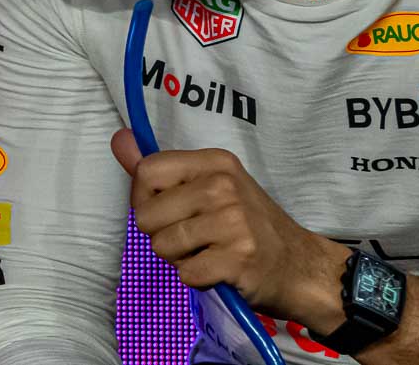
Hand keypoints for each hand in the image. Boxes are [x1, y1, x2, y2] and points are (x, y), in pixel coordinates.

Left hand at [110, 129, 350, 332]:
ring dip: (179, 259)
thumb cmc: (246, 225)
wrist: (299, 266)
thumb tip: (119, 139)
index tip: (166, 211)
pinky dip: (197, 278)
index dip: (144, 199)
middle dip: (160, 235)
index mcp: (215, 162)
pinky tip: (219, 270)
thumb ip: (160, 169)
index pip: (146, 172)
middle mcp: (224, 186)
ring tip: (208, 252)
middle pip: (146, 215)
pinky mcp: (238, 259)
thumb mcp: (209, 186)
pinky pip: (186, 273)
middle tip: (194, 238)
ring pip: (162, 246)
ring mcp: (233, 222)